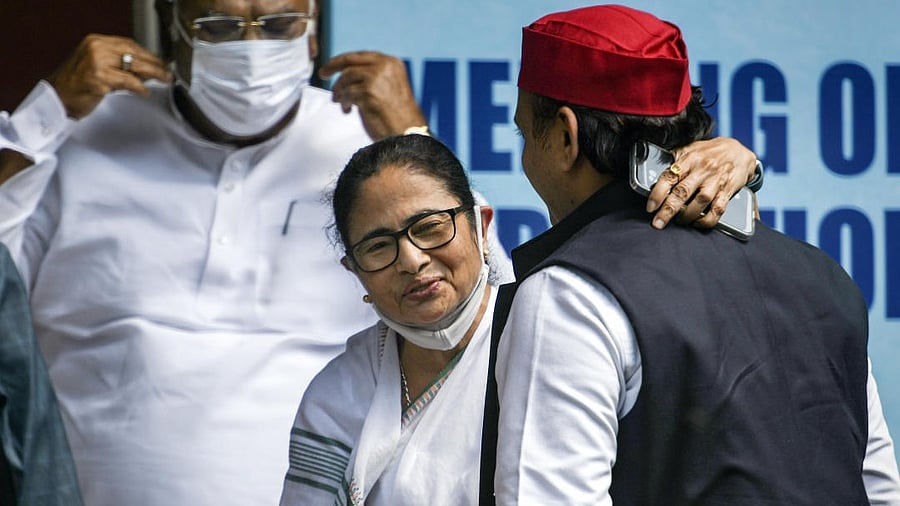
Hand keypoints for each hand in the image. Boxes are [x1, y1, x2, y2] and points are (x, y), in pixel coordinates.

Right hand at [47, 34, 171, 118]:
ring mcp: (96, 62)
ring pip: (134, 66)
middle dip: (154, 64)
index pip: (129, 44)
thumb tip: (147, 70)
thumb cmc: (76, 86)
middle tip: (167, 73)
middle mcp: (96, 48)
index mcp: (95, 42)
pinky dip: (139, 87)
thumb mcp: (98, 67)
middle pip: (134, 54)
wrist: (56, 99)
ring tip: (164, 80)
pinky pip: (127, 81)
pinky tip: (144, 92)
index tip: (160, 62)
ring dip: (153, 74)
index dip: (147, 54)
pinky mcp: (98, 78)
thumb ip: (119, 64)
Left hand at [320, 51, 426, 140]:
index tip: (333, 65)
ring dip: (339, 90)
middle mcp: (384, 66)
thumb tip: (348, 77)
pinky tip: (347, 110)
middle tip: (323, 73)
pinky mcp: (368, 92)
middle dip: (333, 66)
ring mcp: (376, 78)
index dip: (344, 60)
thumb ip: (373, 78)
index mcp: (392, 63)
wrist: (407, 132)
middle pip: (351, 61)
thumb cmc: (399, 116)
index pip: (362, 56)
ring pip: (346, 77)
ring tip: (339, 101)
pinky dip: (344, 102)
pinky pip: (347, 93)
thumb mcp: (389, 88)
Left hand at [646, 137, 757, 229]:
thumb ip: (673, 160)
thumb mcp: (690, 149)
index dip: (658, 193)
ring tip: (678, 222)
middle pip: (683, 192)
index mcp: (689, 159)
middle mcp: (702, 170)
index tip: (650, 207)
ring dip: (687, 216)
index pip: (670, 176)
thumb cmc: (710, 152)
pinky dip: (707, 220)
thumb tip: (651, 170)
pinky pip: (718, 210)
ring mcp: (716, 181)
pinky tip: (697, 223)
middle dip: (668, 210)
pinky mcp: (727, 191)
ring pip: (701, 202)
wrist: (740, 152)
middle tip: (658, 223)